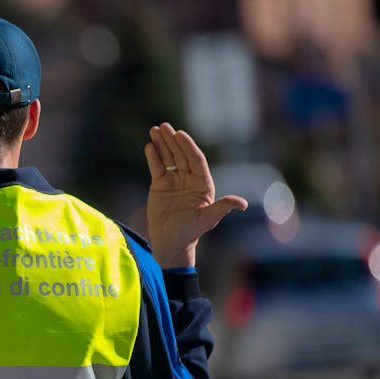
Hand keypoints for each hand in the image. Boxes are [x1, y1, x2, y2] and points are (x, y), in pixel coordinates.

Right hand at [144, 123, 247, 267]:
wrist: (170, 241)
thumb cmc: (191, 231)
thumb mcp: (208, 219)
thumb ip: (222, 207)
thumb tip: (242, 204)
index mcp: (203, 183)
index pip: (196, 160)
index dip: (188, 146)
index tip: (179, 134)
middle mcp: (189, 178)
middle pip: (180, 154)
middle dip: (172, 140)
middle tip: (164, 126)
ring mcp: (174, 180)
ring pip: (168, 157)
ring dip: (161, 144)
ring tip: (154, 130)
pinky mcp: (160, 184)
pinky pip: (157, 167)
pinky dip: (152, 156)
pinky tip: (149, 145)